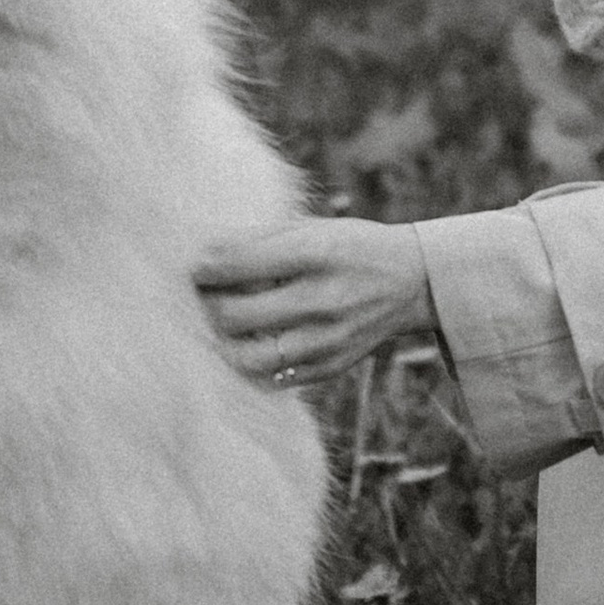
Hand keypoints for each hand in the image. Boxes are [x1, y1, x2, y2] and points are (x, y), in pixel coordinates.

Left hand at [194, 216, 435, 389]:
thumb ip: (261, 240)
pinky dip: (248, 361)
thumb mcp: (314, 228)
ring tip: (217, 324)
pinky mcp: (329, 367)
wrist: (412, 282)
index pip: (238, 264)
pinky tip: (244, 343)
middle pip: (235, 314)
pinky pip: (270, 376)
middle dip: (205, 304)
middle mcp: (323, 300)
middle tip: (198, 296)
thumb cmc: (351, 247)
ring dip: (221, 340)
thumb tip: (203, 254)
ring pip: (245, 356)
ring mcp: (327, 341)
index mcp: (317, 254)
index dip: (203, 267)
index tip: (192, 266)